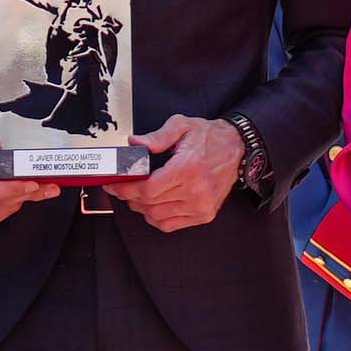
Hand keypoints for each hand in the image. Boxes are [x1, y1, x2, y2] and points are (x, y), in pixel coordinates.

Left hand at [120, 115, 237, 232]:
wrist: (236, 148)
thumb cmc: (210, 137)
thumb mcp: (182, 125)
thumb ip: (157, 136)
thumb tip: (135, 143)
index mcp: (187, 168)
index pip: (147, 188)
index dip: (125, 189)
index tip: (113, 186)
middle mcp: (195, 190)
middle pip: (149, 204)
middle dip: (129, 197)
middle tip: (122, 188)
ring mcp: (201, 205)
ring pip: (157, 216)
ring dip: (141, 208)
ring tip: (136, 196)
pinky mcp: (204, 214)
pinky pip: (171, 225)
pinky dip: (156, 219)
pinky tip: (152, 207)